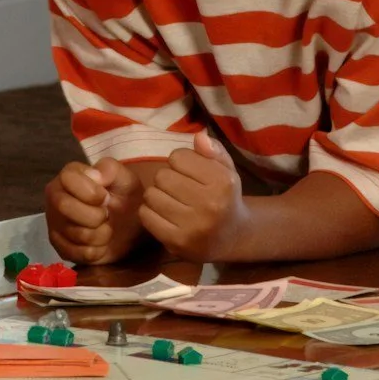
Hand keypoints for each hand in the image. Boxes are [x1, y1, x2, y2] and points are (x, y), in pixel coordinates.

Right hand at [46, 158, 146, 263]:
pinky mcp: (59, 246)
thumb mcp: (125, 178)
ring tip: (106, 228)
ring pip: (74, 233)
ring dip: (100, 235)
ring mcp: (54, 223)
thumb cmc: (126, 197)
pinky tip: (100, 243)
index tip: (106, 197)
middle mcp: (55, 197)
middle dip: (95, 215)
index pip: (67, 179)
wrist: (131, 227)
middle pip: (64, 206)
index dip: (91, 192)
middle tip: (107, 215)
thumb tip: (94, 176)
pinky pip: (76, 253)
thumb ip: (110, 169)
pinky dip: (96, 251)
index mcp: (68, 176)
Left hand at [137, 131, 245, 259]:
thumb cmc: (225, 197)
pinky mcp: (177, 243)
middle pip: (162, 175)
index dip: (180, 161)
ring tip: (171, 200)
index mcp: (223, 182)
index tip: (188, 172)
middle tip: (178, 188)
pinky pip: (146, 216)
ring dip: (157, 195)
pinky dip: (150, 212)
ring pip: (151, 195)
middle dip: (167, 178)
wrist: (233, 238)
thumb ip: (214, 150)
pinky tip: (164, 214)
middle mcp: (210, 204)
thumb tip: (198, 136)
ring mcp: (193, 226)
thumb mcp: (226, 170)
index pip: (178, 157)